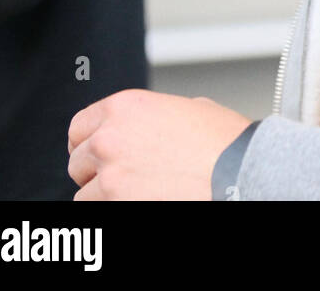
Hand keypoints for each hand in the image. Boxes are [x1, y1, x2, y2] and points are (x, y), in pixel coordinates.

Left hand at [68, 89, 251, 200]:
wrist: (241, 170)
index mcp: (124, 107)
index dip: (87, 142)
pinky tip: (141, 201)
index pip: (79, 128)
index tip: (93, 153)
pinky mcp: (117, 205)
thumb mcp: (187, 108)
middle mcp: (110, 138)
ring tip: (135, 193)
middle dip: (95, 171)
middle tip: (120, 176)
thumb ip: (154, 116)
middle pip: (77, 163)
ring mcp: (111, 176)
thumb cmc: (223, 141)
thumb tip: (148, 129)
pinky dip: (115, 209)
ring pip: (85, 195)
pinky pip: (101, 213)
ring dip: (104, 196)